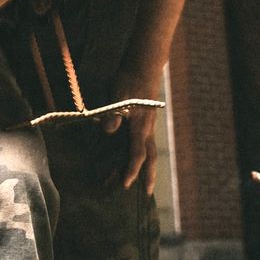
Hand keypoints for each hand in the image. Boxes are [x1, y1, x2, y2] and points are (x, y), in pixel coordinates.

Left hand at [103, 72, 159, 192]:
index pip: (137, 154)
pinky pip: (146, 141)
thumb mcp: (118, 95)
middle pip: (151, 157)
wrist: (144, 66)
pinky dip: (144, 153)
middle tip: (147, 193)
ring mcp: (149, 124)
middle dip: (149, 175)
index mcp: (140, 126)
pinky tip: (138, 155)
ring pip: (151, 150)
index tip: (125, 184)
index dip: (131, 170)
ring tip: (146, 180)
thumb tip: (108, 132)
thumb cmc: (129, 80)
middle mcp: (147, 128)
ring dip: (149, 166)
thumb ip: (113, 114)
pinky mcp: (146, 119)